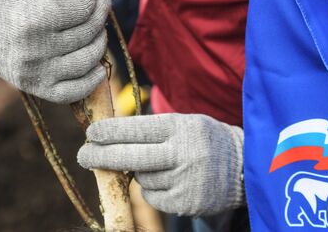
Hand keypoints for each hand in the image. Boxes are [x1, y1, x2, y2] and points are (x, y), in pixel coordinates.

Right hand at [0, 0, 109, 102]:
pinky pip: (73, 92)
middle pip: (86, 33)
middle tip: (102, 4)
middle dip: (100, 15)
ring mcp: (35, 72)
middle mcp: (33, 50)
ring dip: (100, 42)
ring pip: (86, 61)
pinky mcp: (35, 87)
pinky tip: (99, 66)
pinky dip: (91, 81)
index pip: (80, 9)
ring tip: (99, 28)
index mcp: (30, 19)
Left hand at [77, 113, 244, 215]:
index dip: (111, 132)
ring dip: (141, 173)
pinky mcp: (186, 203)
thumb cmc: (206, 140)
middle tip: (83, 155)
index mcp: (183, 127)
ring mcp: (185, 180)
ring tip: (163, 165)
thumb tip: (111, 138)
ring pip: (142, 179)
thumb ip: (155, 130)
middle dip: (102, 156)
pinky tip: (171, 180)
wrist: (245, 168)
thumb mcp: (187, 123)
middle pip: (132, 157)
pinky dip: (154, 190)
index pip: (138, 128)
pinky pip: (153, 198)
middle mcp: (184, 153)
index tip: (91, 133)